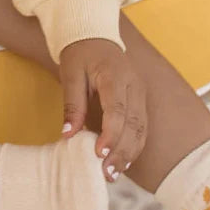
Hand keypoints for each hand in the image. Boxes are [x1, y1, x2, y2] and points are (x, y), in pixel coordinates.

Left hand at [59, 37, 146, 181]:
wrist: (94, 35)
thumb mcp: (70, 73)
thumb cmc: (80, 54)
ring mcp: (140, 94)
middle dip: (122, 151)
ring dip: (129, 153)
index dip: (110, 135)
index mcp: (115, 76)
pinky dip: (133, 146)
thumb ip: (72, 104)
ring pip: (141, 129)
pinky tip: (122, 162)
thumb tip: (67, 134)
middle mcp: (134, 86)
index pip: (117, 110)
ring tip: (113, 174)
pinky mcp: (140, 101)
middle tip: (106, 173)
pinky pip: (141, 127)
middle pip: (134, 124)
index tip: (99, 154)